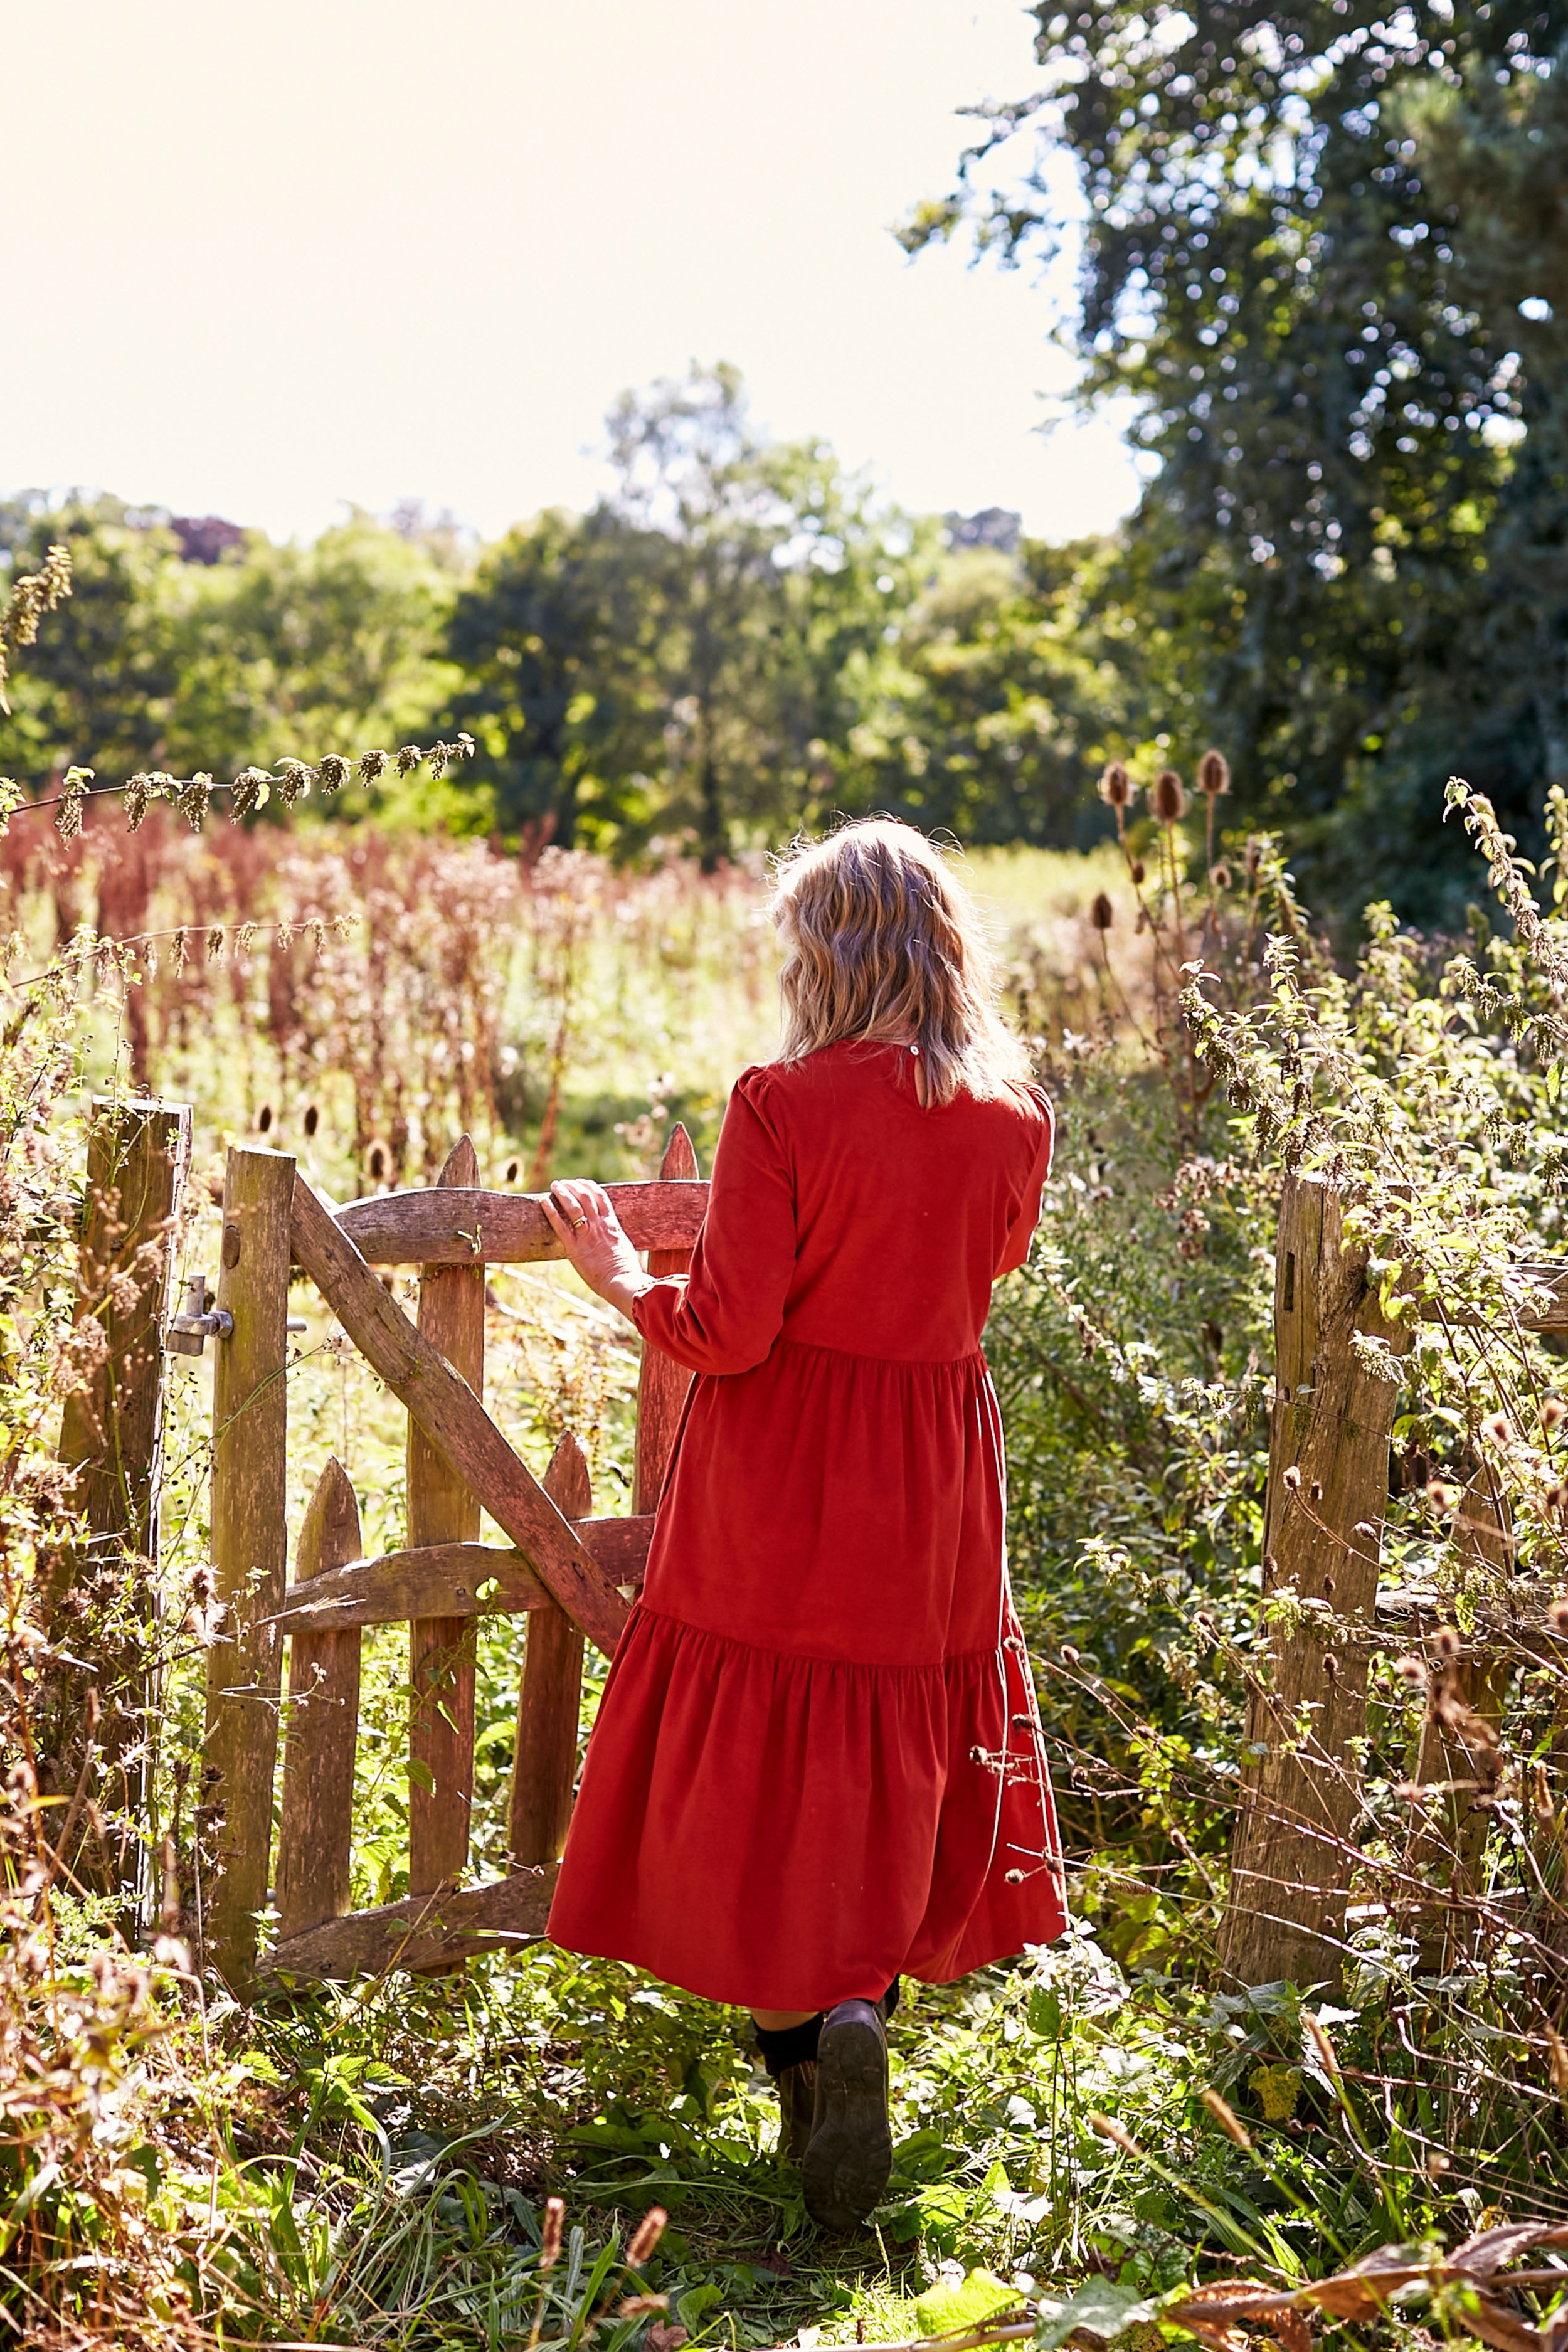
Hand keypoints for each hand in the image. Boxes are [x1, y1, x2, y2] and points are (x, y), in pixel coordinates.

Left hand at [541, 1179, 650, 1321]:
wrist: (622, 1282)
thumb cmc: (625, 1270)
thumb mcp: (623, 1247)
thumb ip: (615, 1237)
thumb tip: (613, 1236)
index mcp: (612, 1225)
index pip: (601, 1198)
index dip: (590, 1187)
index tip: (582, 1181)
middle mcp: (599, 1226)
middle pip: (586, 1198)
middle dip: (574, 1186)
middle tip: (564, 1182)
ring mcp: (587, 1236)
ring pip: (574, 1207)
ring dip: (563, 1193)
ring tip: (555, 1185)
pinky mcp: (575, 1249)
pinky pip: (561, 1226)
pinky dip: (552, 1212)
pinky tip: (544, 1202)